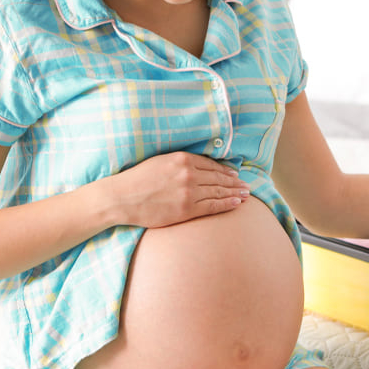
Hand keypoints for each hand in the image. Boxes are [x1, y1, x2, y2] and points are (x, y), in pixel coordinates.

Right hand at [108, 152, 250, 227]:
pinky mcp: (186, 209)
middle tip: (246, 185)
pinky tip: (236, 204)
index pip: (211, 164)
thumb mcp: (160, 161)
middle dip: (234, 182)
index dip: (225, 170)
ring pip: (218, 192)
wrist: (122, 197)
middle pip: (218, 178)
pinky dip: (226, 204)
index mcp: (182, 159)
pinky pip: (212, 206)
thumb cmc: (138, 179)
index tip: (234, 174)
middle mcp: (188, 174)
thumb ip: (180, 162)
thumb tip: (198, 165)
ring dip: (234, 193)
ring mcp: (188, 192)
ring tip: (246, 194)